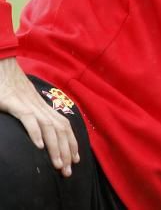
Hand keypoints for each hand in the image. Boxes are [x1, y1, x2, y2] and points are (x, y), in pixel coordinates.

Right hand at [0, 56, 78, 175]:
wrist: (2, 67)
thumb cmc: (11, 88)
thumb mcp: (25, 103)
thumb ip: (33, 117)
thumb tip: (40, 134)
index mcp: (45, 108)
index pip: (64, 127)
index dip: (72, 143)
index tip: (76, 160)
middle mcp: (41, 107)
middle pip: (61, 130)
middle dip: (67, 152)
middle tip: (68, 172)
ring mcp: (30, 105)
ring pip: (48, 127)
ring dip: (55, 147)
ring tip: (58, 165)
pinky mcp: (15, 103)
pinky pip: (28, 119)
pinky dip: (35, 132)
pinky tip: (38, 146)